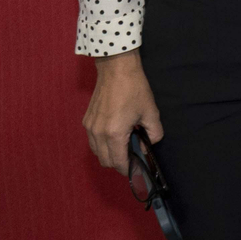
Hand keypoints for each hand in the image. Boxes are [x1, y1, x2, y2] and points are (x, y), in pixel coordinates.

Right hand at [84, 50, 161, 174]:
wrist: (116, 69)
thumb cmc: (134, 89)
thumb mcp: (150, 112)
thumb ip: (153, 133)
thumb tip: (149, 145)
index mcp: (114, 133)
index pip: (118, 162)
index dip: (128, 169)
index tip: (137, 170)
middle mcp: (98, 133)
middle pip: (105, 161)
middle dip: (119, 164)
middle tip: (133, 158)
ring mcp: (90, 127)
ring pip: (97, 152)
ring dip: (109, 154)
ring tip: (124, 147)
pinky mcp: (86, 121)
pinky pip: (92, 141)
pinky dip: (102, 145)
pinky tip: (115, 136)